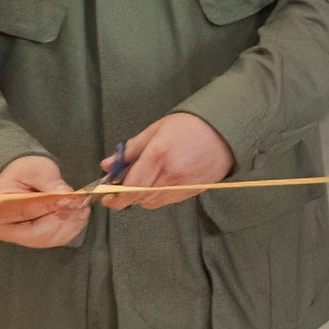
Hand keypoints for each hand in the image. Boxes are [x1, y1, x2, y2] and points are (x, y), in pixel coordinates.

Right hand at [0, 153, 92, 247]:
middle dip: (62, 217)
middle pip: (38, 231)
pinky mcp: (34, 241)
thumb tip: (66, 194)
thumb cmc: (26, 171)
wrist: (24, 179)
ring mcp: (19, 238)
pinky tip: (80, 214)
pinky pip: (56, 240)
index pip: (26, 210)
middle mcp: (4, 229)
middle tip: (82, 203)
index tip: (70, 198)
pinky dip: (71, 228)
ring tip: (83, 206)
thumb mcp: (37, 169)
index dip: (50, 205)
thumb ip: (50, 182)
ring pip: (50, 237)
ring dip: (70, 223)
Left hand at [105, 111, 236, 211]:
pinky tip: (157, 183)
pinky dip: (156, 197)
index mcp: (159, 155)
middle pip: (139, 198)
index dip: (114, 196)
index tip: (104, 196)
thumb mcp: (156, 130)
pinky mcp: (191, 193)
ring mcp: (182, 186)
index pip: (130, 186)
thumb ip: (130, 150)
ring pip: (151, 202)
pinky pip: (166, 201)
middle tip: (117, 189)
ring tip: (141, 182)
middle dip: (124, 196)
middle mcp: (170, 174)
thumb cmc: (189, 126)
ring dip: (140, 197)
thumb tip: (106, 165)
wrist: (224, 132)